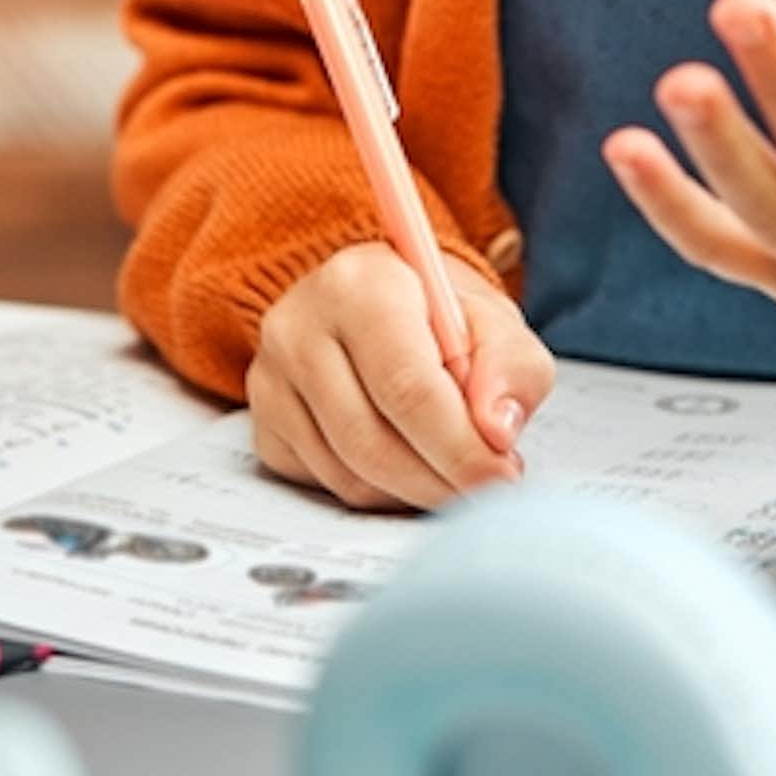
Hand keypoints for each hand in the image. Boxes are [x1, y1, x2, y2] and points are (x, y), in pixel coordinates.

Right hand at [248, 244, 555, 511]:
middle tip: (485, 489)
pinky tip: (406, 460)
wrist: (382, 305)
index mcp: (360, 284)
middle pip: (373, 441)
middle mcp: (299, 326)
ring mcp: (271, 378)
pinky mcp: (265, 423)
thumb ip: (511, 368)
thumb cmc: (439, 314)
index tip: (501, 474)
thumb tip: (496, 430)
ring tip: (451, 469)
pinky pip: (326, 485)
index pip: (407, 385)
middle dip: (440, 481)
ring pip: (349, 474)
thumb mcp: (495, 322)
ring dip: (413, 491)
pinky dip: (378, 491)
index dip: (460, 445)